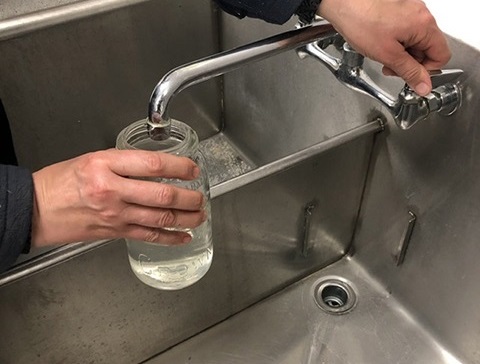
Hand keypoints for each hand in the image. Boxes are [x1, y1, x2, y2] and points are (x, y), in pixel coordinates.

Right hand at [31, 149, 205, 246]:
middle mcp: (113, 190)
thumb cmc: (61, 181)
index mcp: (106, 165)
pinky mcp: (115, 232)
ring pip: (160, 218)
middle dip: (188, 197)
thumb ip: (125, 162)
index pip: (153, 164)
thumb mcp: (93, 159)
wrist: (35, 209)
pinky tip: (184, 236)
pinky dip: (170, 238)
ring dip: (186, 217)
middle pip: (162, 194)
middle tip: (201, 196)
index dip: (179, 167)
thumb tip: (158, 167)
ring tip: (200, 214)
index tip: (193, 169)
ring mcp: (115, 215)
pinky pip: (148, 237)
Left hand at [318, 0, 450, 95]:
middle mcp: (421, 14)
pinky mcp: (398, 9)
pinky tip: (378, 44)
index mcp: (425, 26)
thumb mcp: (388, 55)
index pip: (442, 56)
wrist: (343, 2)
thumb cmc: (361, 21)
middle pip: (427, 49)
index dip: (427, 71)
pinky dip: (393, 42)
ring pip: (414, 41)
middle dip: (410, 63)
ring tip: (381, 54)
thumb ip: (409, 72)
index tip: (410, 77)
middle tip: (390, 67)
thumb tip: (425, 86)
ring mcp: (410, 10)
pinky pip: (403, 31)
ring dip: (400, 53)